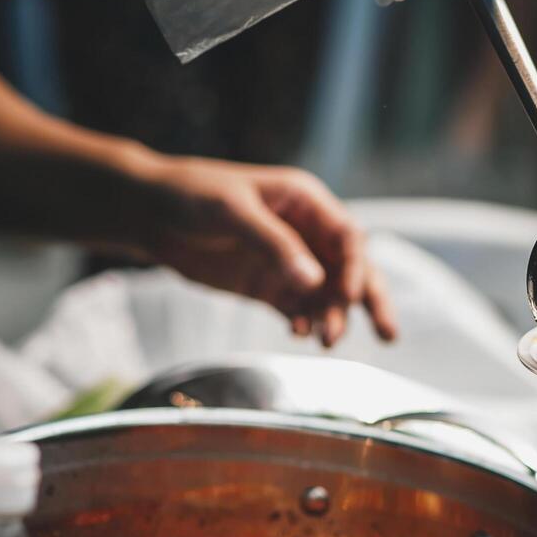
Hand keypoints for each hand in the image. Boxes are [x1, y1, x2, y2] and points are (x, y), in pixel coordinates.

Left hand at [129, 157, 397, 345]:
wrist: (147, 213)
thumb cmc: (192, 195)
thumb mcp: (233, 211)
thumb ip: (275, 245)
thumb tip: (314, 282)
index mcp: (307, 204)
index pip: (348, 238)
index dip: (356, 267)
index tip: (348, 296)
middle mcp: (308, 235)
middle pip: (352, 271)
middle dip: (370, 301)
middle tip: (389, 334)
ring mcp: (290, 264)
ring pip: (328, 296)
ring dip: (333, 318)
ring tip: (327, 342)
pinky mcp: (270, 289)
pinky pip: (299, 310)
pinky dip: (304, 323)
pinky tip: (299, 332)